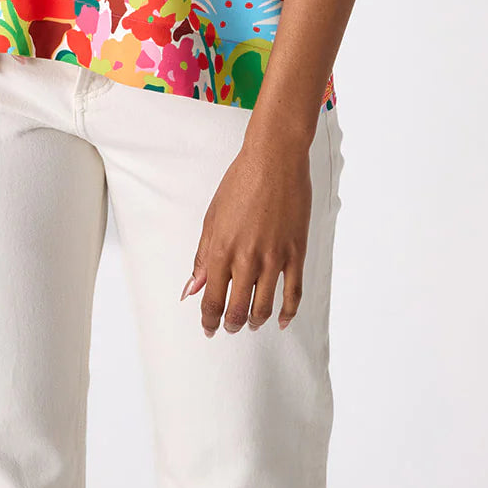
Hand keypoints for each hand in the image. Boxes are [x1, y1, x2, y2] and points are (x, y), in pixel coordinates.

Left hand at [180, 135, 312, 335]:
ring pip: (265, 307)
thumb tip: (192, 288)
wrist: (275, 159)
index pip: (212, 299)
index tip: (208, 328)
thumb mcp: (212, 217)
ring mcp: (274, 257)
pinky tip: (281, 320)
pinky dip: (287, 312)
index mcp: (222, 249)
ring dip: (255, 321)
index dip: (209, 320)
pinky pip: (293, 292)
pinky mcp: (296, 252)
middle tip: (229, 328)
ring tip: (251, 323)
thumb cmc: (241, 181)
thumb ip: (203, 256)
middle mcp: (247, 258)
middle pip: (237, 309)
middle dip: (231, 324)